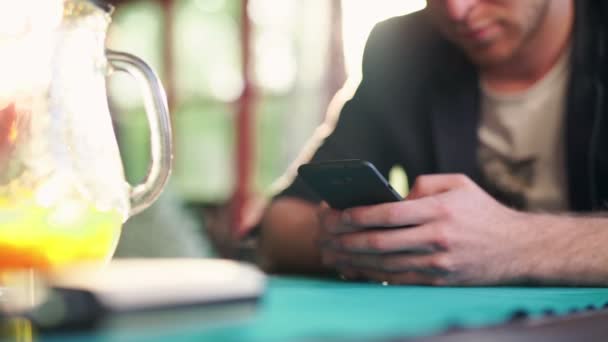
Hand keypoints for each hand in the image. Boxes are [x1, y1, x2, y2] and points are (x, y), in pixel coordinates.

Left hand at [318, 174, 542, 285]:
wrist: (518, 249)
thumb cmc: (483, 212)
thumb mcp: (458, 184)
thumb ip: (423, 184)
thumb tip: (392, 196)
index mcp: (439, 210)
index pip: (389, 213)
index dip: (358, 215)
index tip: (335, 213)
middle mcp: (436, 238)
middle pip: (379, 241)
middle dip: (345, 239)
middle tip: (323, 235)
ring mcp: (437, 263)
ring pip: (383, 264)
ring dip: (351, 260)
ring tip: (329, 254)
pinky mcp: (437, 280)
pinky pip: (396, 279)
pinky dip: (371, 275)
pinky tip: (353, 270)